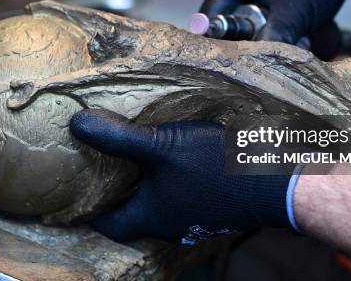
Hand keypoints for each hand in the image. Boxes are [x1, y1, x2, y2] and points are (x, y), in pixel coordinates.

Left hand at [70, 109, 293, 243]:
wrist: (273, 180)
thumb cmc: (212, 166)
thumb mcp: (160, 145)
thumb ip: (118, 138)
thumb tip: (76, 125)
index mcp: (151, 216)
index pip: (109, 224)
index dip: (90, 212)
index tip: (77, 196)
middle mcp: (170, 224)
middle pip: (134, 215)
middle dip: (119, 195)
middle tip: (104, 170)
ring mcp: (195, 218)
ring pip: (160, 205)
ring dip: (147, 187)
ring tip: (136, 160)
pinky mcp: (215, 206)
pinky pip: (183, 197)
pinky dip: (171, 182)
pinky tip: (176, 160)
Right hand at [201, 0, 350, 52]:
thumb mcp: (293, 15)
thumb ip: (270, 41)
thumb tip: (252, 67)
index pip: (211, 17)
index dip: (221, 42)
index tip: (236, 62)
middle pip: (229, 18)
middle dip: (251, 38)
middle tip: (272, 51)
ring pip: (246, 16)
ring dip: (266, 32)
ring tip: (293, 37)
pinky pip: (258, 9)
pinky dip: (274, 21)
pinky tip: (295, 27)